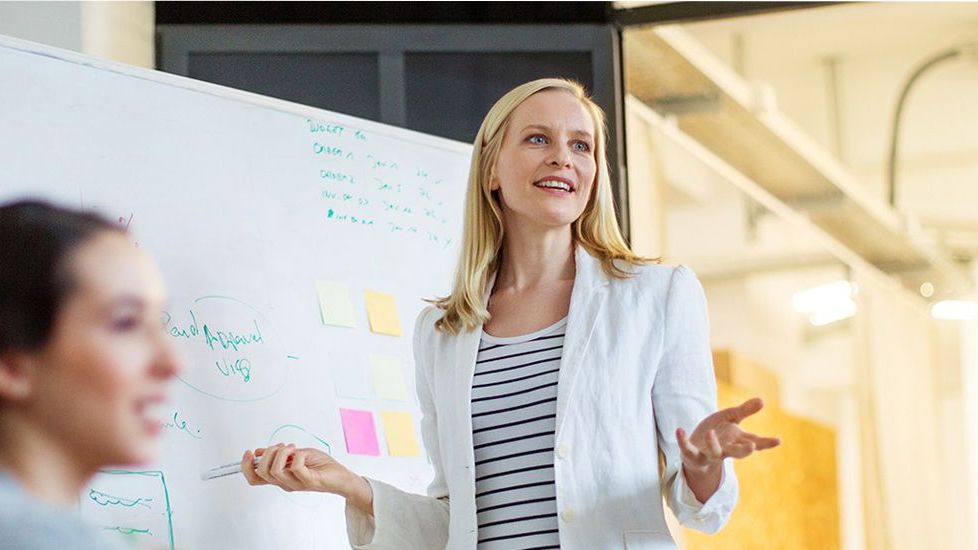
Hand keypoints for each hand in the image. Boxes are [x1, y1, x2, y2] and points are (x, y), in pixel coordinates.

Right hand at [241, 443, 365, 498]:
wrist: (341, 476)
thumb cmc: (321, 466)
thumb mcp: (296, 454)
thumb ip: (279, 454)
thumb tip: (259, 451)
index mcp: (280, 478)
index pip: (254, 479)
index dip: (245, 467)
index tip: (248, 452)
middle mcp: (285, 483)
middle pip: (261, 473)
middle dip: (266, 454)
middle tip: (280, 446)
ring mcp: (296, 484)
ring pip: (275, 471)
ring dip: (281, 453)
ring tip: (293, 448)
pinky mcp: (308, 481)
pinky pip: (296, 468)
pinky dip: (297, 456)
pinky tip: (302, 453)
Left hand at [676, 397, 780, 472]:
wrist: (695, 450)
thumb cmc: (716, 433)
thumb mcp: (730, 418)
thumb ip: (744, 411)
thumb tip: (762, 400)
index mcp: (736, 440)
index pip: (754, 442)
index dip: (766, 442)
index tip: (778, 440)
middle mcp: (725, 449)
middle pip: (737, 452)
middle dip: (744, 450)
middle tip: (752, 447)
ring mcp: (708, 453)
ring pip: (714, 452)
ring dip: (713, 443)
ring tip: (710, 433)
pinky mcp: (692, 454)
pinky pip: (687, 449)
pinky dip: (682, 440)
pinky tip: (680, 430)